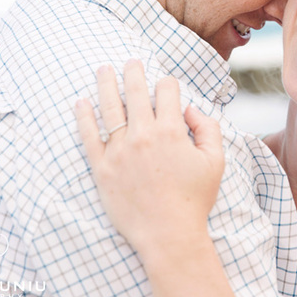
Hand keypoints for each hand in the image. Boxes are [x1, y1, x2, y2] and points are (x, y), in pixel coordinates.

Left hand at [75, 59, 223, 254]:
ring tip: (103, 69)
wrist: (168, 234)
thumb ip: (208, 128)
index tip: (166, 85)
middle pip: (135, 92)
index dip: (168, 84)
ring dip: (106, 84)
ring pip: (109, 107)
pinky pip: (89, 136)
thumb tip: (190, 109)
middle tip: (131, 61)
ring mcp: (119, 151)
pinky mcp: (102, 168)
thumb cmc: (195, 199)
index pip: (167, 92)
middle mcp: (143, 135)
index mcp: (171, 131)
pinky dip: (84, 117)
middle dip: (134, 72)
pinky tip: (81, 102)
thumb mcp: (215, 161)